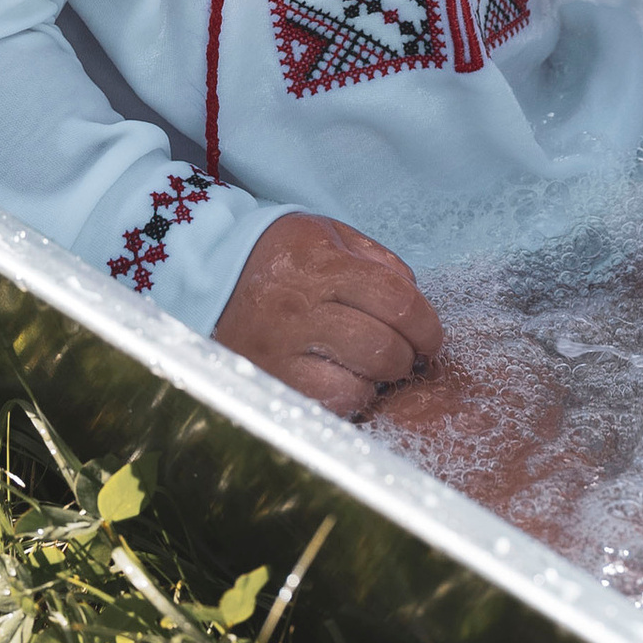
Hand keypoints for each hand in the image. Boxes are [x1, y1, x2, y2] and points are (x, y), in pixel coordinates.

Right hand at [212, 211, 441, 417]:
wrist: (210, 274)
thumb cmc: (283, 255)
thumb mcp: (331, 236)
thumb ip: (377, 260)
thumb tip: (415, 298)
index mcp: (321, 264)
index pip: (395, 299)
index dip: (426, 325)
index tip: (432, 338)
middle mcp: (298, 308)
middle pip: (382, 346)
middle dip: (408, 356)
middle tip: (408, 355)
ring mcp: (279, 351)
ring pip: (357, 384)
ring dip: (379, 381)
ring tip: (376, 367)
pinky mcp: (268, 383)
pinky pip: (327, 406)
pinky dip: (349, 398)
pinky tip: (346, 381)